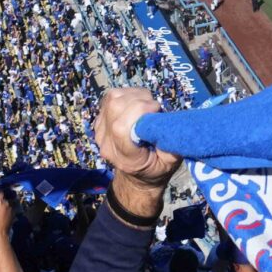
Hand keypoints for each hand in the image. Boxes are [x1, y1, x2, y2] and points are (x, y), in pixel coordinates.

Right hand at [0, 188, 13, 242]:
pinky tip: (4, 215)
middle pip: (4, 198)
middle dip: (1, 200)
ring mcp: (11, 208)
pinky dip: (8, 210)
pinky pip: (10, 209)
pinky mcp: (14, 213)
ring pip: (8, 203)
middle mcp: (7, 202)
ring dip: (5, 205)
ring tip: (0, 211)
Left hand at [97, 86, 177, 203]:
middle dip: (140, 100)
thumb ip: (171, 143)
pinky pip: (110, 98)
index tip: (157, 110)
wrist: (136, 176)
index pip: (121, 127)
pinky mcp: (99, 123)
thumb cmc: (157, 168)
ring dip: (133, 95)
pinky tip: (136, 105)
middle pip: (115, 107)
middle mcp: (108, 145)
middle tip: (154, 108)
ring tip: (146, 106)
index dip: (139, 110)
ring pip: (112, 99)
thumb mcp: (172, 161)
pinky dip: (126, 95)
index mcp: (126, 158)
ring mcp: (100, 133)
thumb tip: (168, 121)